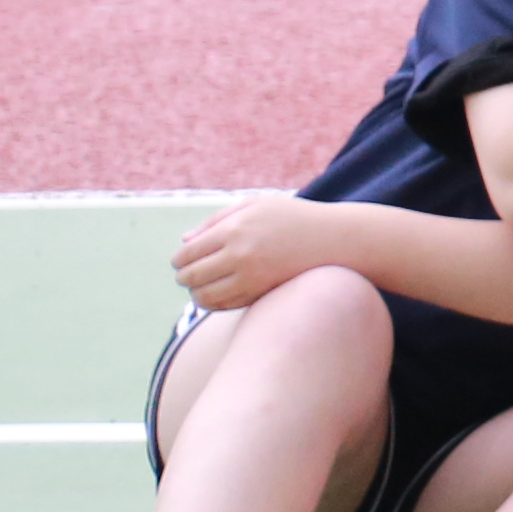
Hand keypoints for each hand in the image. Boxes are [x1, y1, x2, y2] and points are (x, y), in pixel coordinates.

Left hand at [172, 193, 336, 308]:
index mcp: (234, 229)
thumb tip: (184, 242)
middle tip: (187, 276)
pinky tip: (218, 296)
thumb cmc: (292, 218)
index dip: (179, 261)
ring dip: (196, 294)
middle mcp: (239, 254)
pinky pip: (225, 306)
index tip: (180, 262)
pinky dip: (214, 304)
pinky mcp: (261, 293)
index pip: (188, 254)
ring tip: (200, 288)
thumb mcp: (256, 205)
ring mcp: (251, 277)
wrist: (334, 240)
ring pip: (204, 297)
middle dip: (184, 278)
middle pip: (191, 277)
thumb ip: (217, 220)